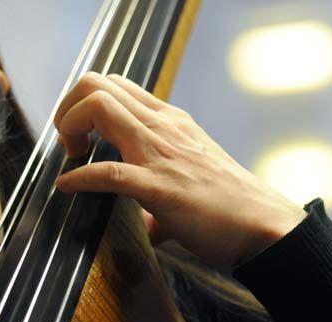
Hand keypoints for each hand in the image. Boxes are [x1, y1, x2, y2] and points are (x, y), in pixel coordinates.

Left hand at [54, 72, 305, 268]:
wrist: (263, 225)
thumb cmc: (229, 205)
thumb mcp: (194, 179)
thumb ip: (164, 194)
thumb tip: (152, 227)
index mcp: (170, 121)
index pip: (115, 86)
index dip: (86, 105)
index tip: (83, 139)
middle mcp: (162, 126)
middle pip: (98, 83)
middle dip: (69, 108)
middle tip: (71, 144)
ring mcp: (160, 152)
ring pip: (98, 107)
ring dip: (70, 128)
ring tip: (73, 157)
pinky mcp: (159, 186)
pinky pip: (108, 171)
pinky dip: (80, 177)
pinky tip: (69, 187)